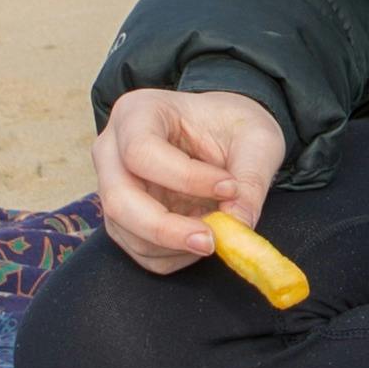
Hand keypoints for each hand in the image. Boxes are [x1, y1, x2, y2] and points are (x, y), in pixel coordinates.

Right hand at [95, 87, 283, 275]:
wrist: (221, 134)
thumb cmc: (232, 126)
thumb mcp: (256, 140)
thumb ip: (251, 178)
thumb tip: (239, 224)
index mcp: (137, 112)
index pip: (141, 151)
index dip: (184, 178)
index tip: (229, 188)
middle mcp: (112, 150)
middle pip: (118, 199)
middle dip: (166, 228)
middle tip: (212, 241)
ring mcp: (111, 187)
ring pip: (127, 232)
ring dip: (175, 246)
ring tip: (218, 234)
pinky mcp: (122, 219)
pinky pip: (140, 250)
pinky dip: (174, 255)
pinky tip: (203, 237)